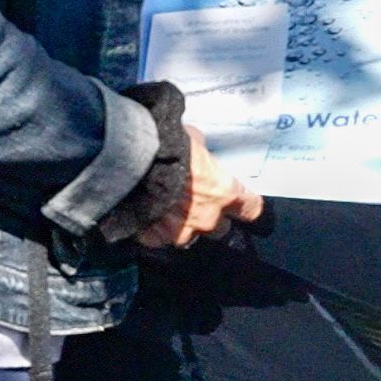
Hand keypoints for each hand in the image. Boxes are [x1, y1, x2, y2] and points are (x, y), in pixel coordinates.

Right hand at [142, 129, 263, 249]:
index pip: (252, 209)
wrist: (128, 163)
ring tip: (168, 211)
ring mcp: (181, 233)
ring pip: (189, 237)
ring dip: (183, 226)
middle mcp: (208, 218)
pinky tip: (148, 215)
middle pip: (221, 229)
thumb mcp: (193, 140)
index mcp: (225, 192)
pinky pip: (160, 239)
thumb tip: (200, 153)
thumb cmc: (167, 146)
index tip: (244, 204)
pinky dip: (156, 230)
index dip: (247, 206)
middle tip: (198, 204)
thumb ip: (202, 155)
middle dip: (212, 219)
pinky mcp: (155, 240)